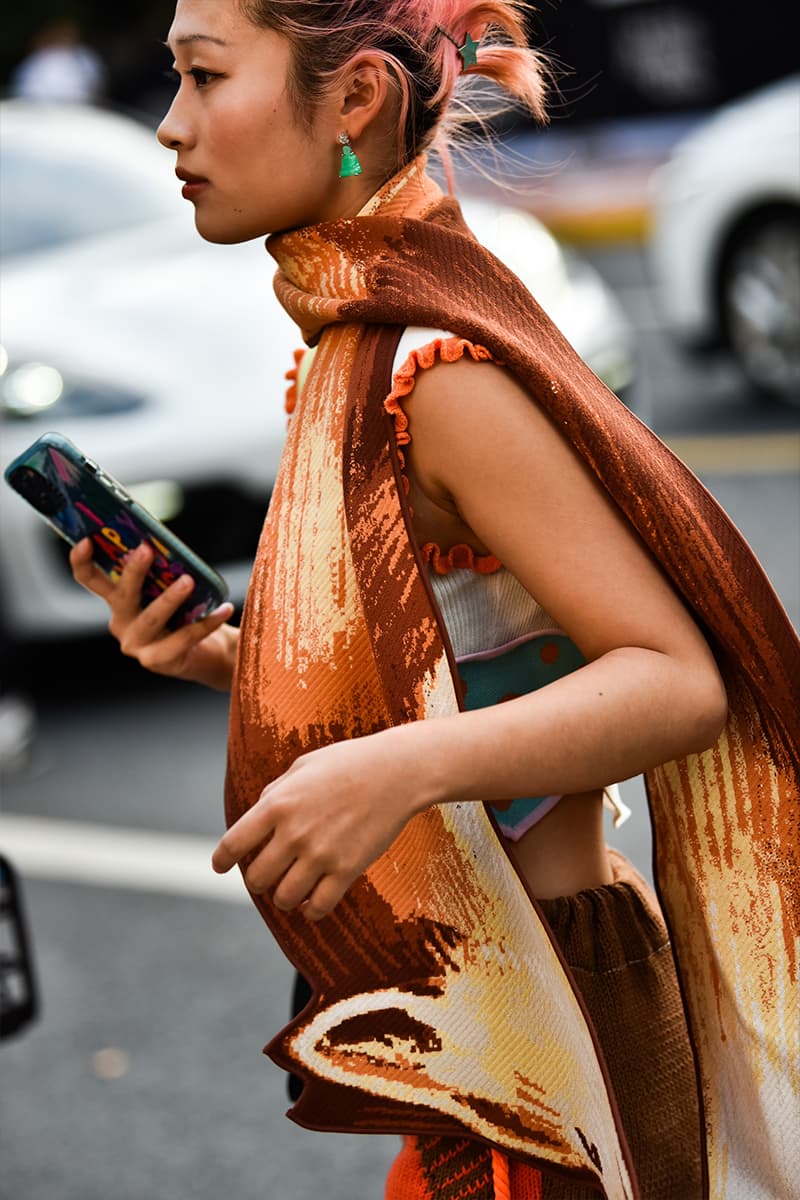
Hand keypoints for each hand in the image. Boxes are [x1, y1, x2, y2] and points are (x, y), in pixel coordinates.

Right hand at [69, 537, 235, 687]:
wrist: (208, 653)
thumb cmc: (187, 613)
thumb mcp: (171, 588)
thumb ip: (164, 571)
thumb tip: (169, 545)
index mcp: (118, 602)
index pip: (91, 580)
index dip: (82, 561)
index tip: (86, 541)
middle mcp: (120, 623)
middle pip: (121, 595)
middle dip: (133, 572)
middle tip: (146, 550)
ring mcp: (136, 645)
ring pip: (151, 618)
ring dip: (170, 598)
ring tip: (188, 581)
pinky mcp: (157, 661)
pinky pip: (183, 637)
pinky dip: (206, 622)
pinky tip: (224, 609)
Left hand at [212, 729, 432, 919]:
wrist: (396, 771)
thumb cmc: (348, 763)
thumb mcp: (302, 766)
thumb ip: (275, 792)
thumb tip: (255, 816)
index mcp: (277, 804)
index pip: (234, 844)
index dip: (222, 860)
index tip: (220, 867)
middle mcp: (294, 832)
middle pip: (256, 878)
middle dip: (257, 881)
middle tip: (267, 876)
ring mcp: (321, 854)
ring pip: (284, 898)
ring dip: (283, 897)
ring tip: (290, 890)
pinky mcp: (347, 870)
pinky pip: (318, 907)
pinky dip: (310, 910)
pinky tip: (312, 902)